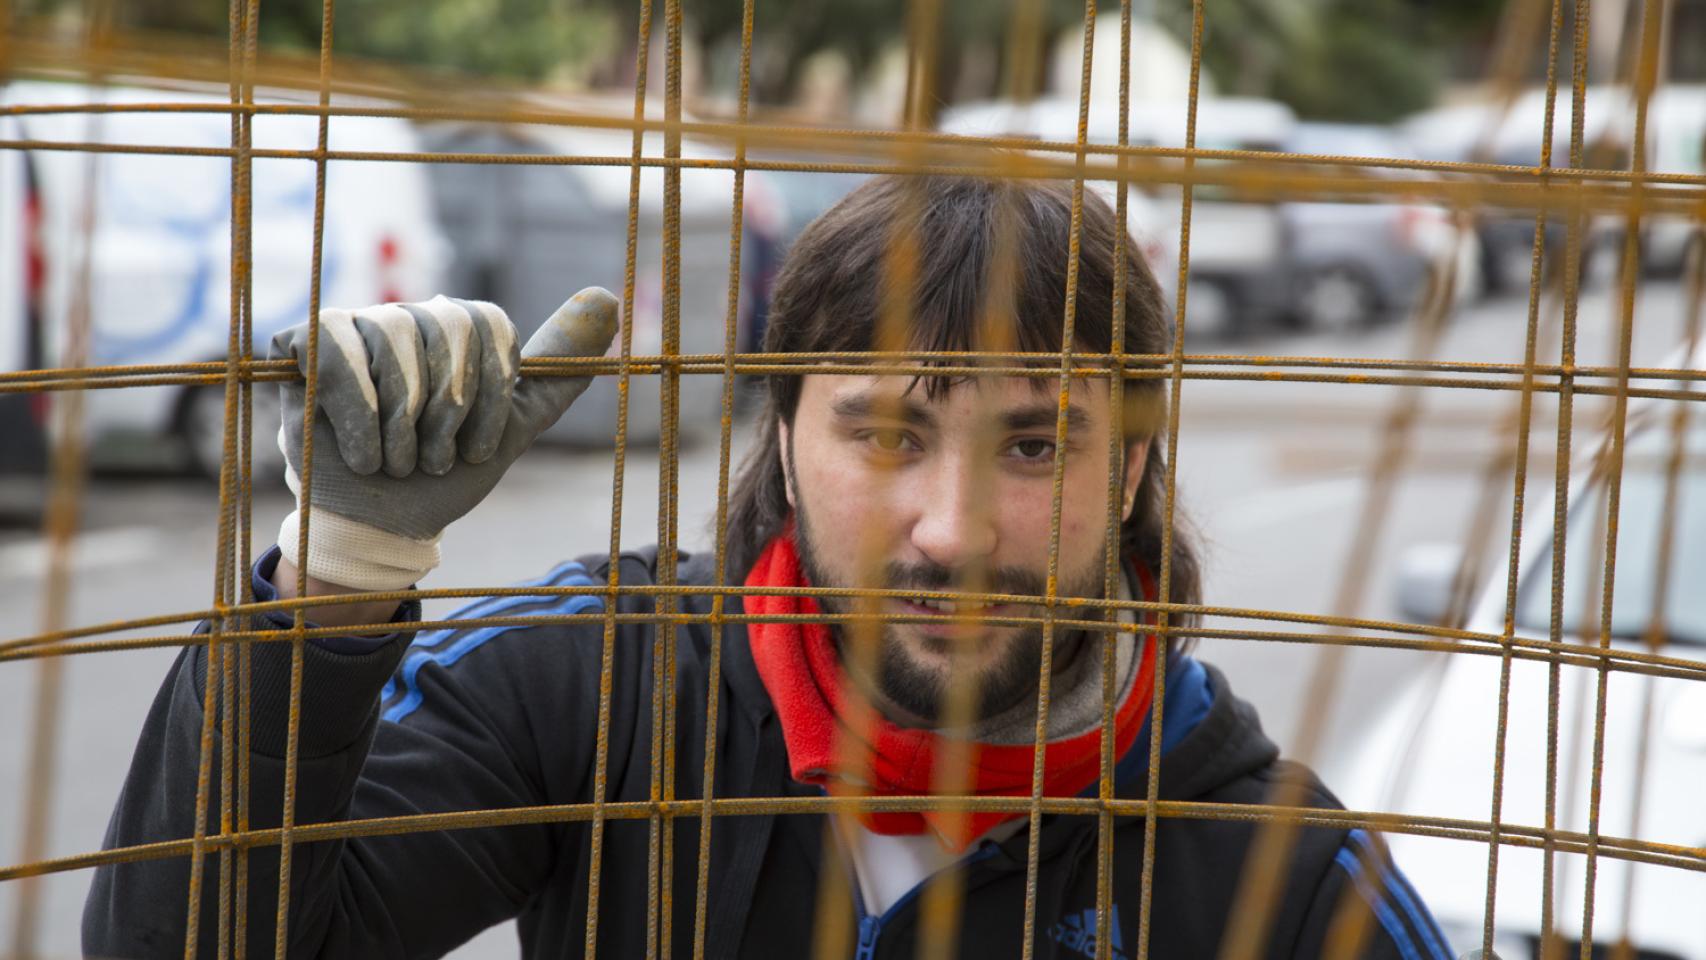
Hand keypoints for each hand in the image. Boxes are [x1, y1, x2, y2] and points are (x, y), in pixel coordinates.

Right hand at [270, 289, 618, 590]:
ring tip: (397, 462)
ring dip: (403, 423)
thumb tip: (609, 297)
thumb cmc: (444, 474)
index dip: (489, 394)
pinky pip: (337, 352)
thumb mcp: (514, 426)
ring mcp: (353, 326)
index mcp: (457, 329)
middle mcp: (407, 317)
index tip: (475, 449)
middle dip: (449, 410)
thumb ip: (558, 367)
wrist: (384, 526)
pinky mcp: (301, 346)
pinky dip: (358, 416)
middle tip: (434, 459)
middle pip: (448, 327)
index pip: (489, 323)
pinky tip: (362, 456)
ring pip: (396, 338)